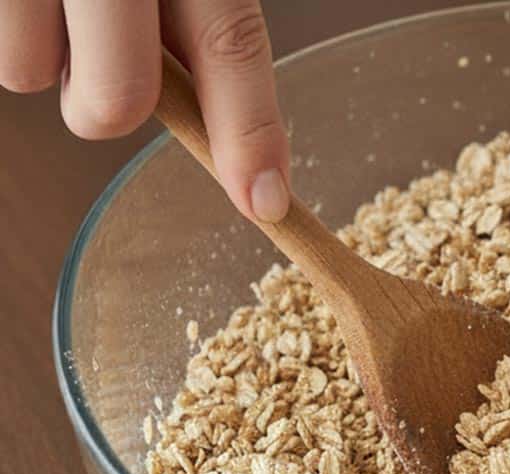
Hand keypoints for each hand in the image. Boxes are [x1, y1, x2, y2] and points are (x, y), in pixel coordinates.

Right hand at [0, 1, 289, 222]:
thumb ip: (196, 15)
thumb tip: (230, 130)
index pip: (230, 40)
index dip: (250, 131)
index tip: (265, 200)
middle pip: (118, 97)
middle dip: (105, 108)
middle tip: (94, 62)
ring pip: (28, 75)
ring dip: (40, 57)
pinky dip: (4, 30)